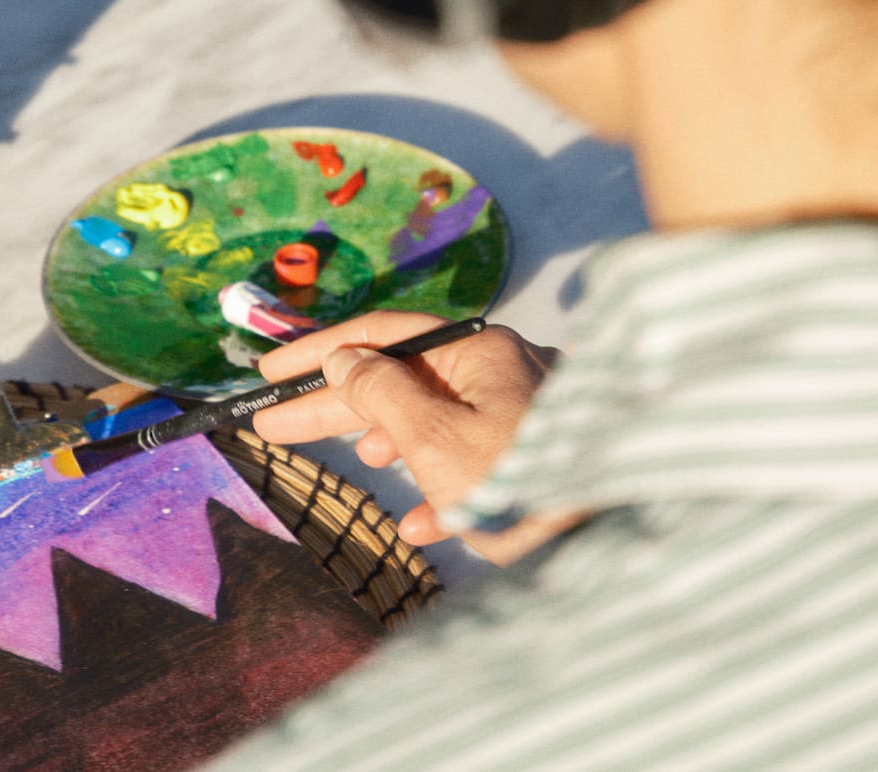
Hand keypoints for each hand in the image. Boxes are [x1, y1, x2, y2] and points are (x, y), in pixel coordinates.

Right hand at [250, 311, 580, 562]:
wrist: (608, 543)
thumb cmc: (517, 484)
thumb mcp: (430, 437)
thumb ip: (379, 393)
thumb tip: (345, 359)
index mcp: (479, 351)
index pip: (381, 336)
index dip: (318, 353)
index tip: (269, 371)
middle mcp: (503, 371)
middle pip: (401, 379)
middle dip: (339, 406)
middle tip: (273, 424)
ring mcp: (524, 416)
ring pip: (438, 418)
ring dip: (393, 441)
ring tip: (364, 463)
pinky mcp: (540, 463)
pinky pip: (476, 464)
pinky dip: (442, 489)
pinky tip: (421, 524)